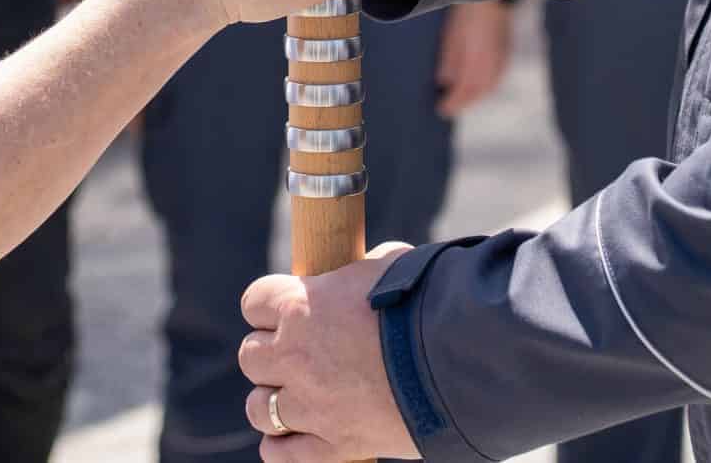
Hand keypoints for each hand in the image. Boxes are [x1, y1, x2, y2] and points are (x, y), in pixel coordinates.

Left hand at [240, 246, 419, 460]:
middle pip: (250, 357)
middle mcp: (295, 356)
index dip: (269, 306)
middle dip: (271, 355)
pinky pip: (282, 456)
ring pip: (259, 409)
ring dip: (273, 402)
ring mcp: (311, 405)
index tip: (286, 311)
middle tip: (298, 356)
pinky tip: (295, 437)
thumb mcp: (390, 266)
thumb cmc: (428, 302)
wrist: (460, 358)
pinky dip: (283, 447)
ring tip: (297, 399)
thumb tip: (370, 268)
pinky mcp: (333, 446)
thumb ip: (364, 271)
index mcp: (303, 305)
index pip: (254, 301)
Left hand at [433, 0, 512, 117]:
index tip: (442, 110)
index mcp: (475, 62)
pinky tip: (478, 87)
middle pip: (476, 92)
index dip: (453, 103)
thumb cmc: (468, 14)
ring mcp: (500, 61)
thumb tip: (444, 81)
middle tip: (449, 107)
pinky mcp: (504, 56)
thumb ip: (450, 61)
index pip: (464, 92)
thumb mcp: (452, 36)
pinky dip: (485, 87)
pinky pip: (495, 78)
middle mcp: (490, 66)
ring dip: (475, 96)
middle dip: (463, 102)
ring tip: (462, 100)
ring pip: (487, 87)